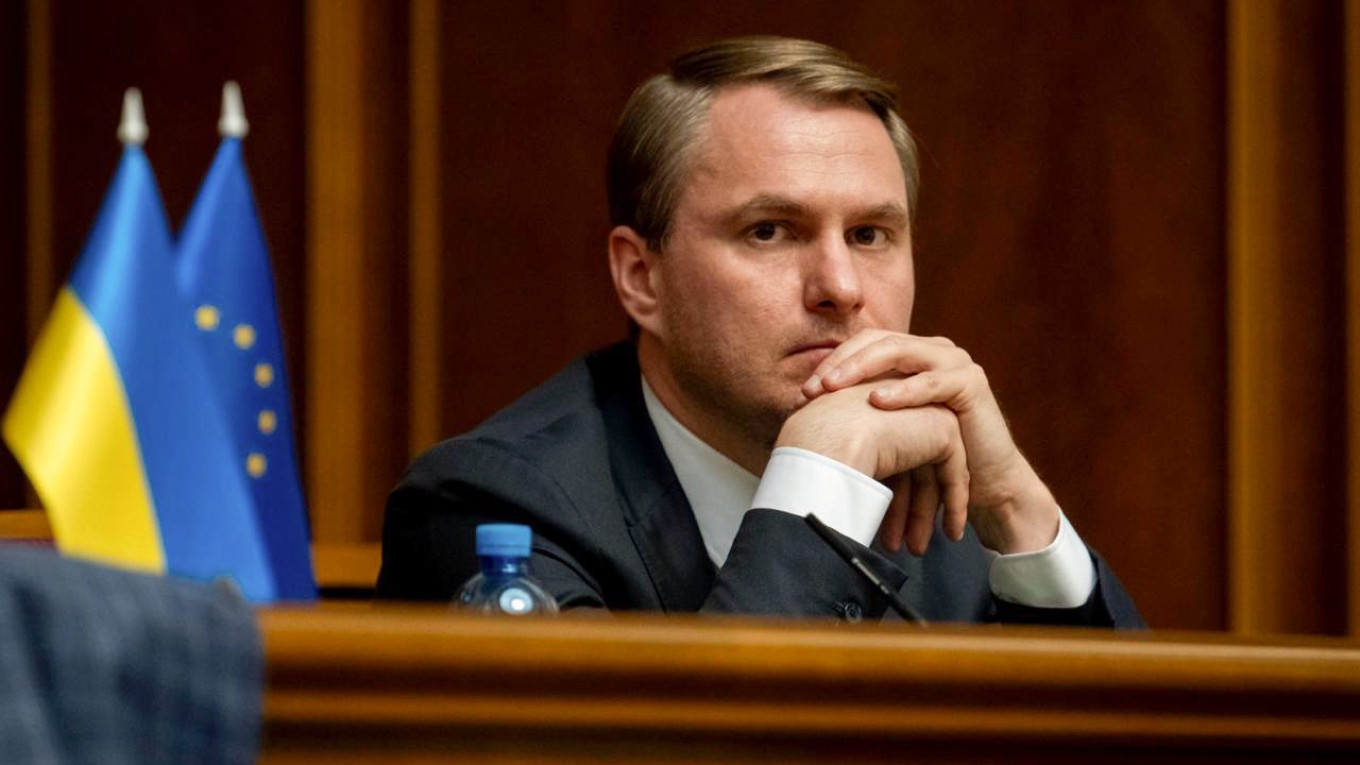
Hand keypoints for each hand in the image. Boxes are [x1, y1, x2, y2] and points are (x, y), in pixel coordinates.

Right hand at [775, 383, 968, 555]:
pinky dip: (955, 504)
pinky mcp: (943, 428)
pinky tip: (950, 532)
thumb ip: (847, 464)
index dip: (886, 497)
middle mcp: (898, 410)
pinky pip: (955, 473)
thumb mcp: (831, 453)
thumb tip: (836, 497)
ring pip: (931, 473)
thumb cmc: (814, 448)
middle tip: (902, 544)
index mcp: (870, 412)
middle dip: (905, 511)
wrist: (831, 440)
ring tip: (916, 547)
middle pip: (910, 468)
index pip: (886, 458)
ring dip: (925, 514)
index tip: (882, 530)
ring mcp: (923, 414)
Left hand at [803, 330, 1058, 554]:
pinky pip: (934, 380)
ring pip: (901, 351)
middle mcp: (930, 352)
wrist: (982, 485)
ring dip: (862, 369)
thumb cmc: (930, 460)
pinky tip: (877, 401)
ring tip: (834, 388)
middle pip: (877, 342)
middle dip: (841, 364)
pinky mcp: (972, 383)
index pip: (861, 347)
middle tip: (813, 389)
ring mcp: (953, 363)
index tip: (801, 395)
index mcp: (908, 358)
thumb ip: (856, 413)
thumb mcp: (886, 431)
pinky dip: (904, 390)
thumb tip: (799, 413)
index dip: (830, 365)